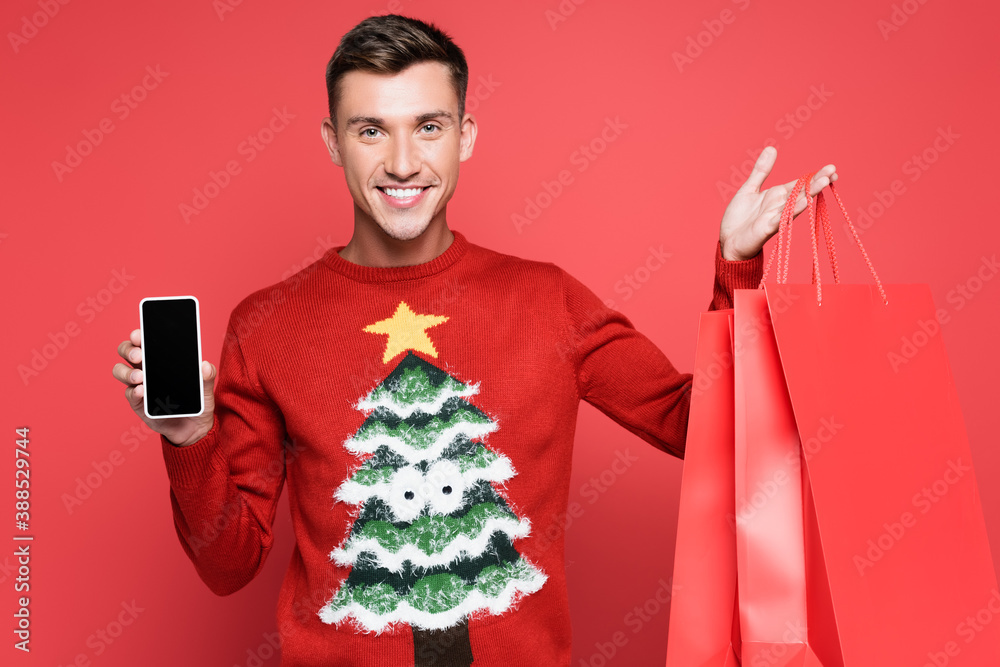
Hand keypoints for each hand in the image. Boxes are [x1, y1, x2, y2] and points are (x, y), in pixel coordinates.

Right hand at [113, 328, 216, 446]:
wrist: (194, 427)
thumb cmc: (197, 402)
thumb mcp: (206, 388)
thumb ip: (207, 376)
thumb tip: (204, 365)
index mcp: (160, 359)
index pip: (145, 341)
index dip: (138, 335)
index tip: (139, 334)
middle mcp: (146, 368)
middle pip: (126, 352)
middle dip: (129, 349)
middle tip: (139, 355)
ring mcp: (139, 385)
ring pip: (121, 371)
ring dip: (127, 371)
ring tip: (140, 376)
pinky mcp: (138, 403)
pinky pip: (130, 394)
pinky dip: (134, 391)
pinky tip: (142, 390)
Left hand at [719, 146, 837, 260]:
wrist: (729, 241)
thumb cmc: (740, 218)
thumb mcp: (750, 188)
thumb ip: (761, 170)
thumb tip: (771, 148)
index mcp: (778, 195)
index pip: (800, 183)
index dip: (815, 175)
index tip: (831, 168)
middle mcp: (781, 205)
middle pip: (803, 191)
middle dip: (818, 180)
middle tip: (834, 170)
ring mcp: (776, 216)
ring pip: (796, 203)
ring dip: (810, 192)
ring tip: (825, 182)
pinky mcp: (768, 227)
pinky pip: (783, 217)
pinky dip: (794, 209)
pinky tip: (805, 201)